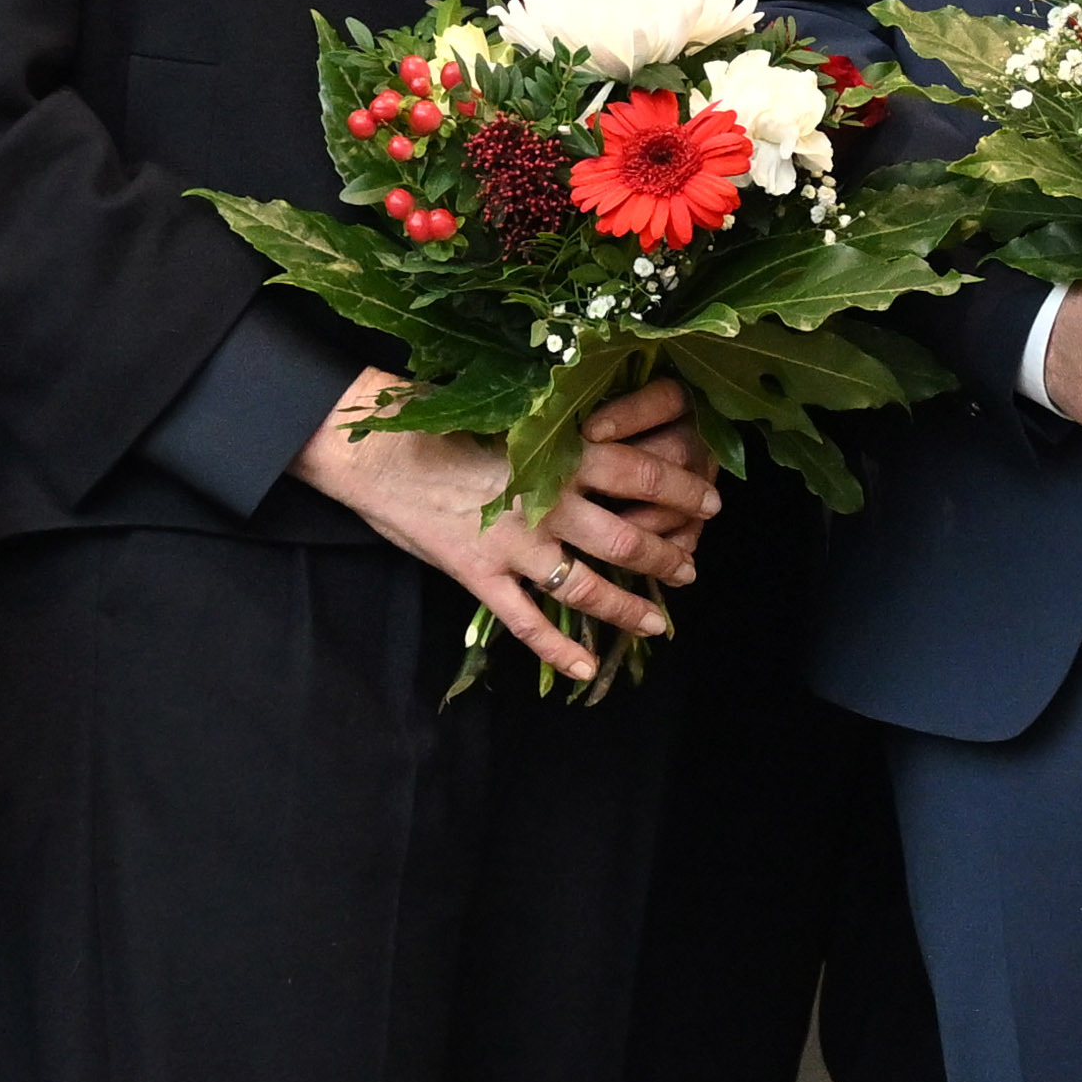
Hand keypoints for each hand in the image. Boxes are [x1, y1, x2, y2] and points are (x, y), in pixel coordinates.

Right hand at [304, 371, 714, 684]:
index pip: (641, 472)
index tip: (708, 501)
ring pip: (587, 588)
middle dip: (666, 557)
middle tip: (689, 568)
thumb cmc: (442, 420)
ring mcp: (513, 544)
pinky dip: (560, 650)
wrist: (373, 449)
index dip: (681, 490)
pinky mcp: (479, 575)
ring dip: (628, 608)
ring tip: (657, 622)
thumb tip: (615, 438)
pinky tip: (587, 667)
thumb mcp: (513, 415)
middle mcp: (545, 501)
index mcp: (557, 451)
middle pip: (627, 538)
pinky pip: (528, 623)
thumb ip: (562, 435)